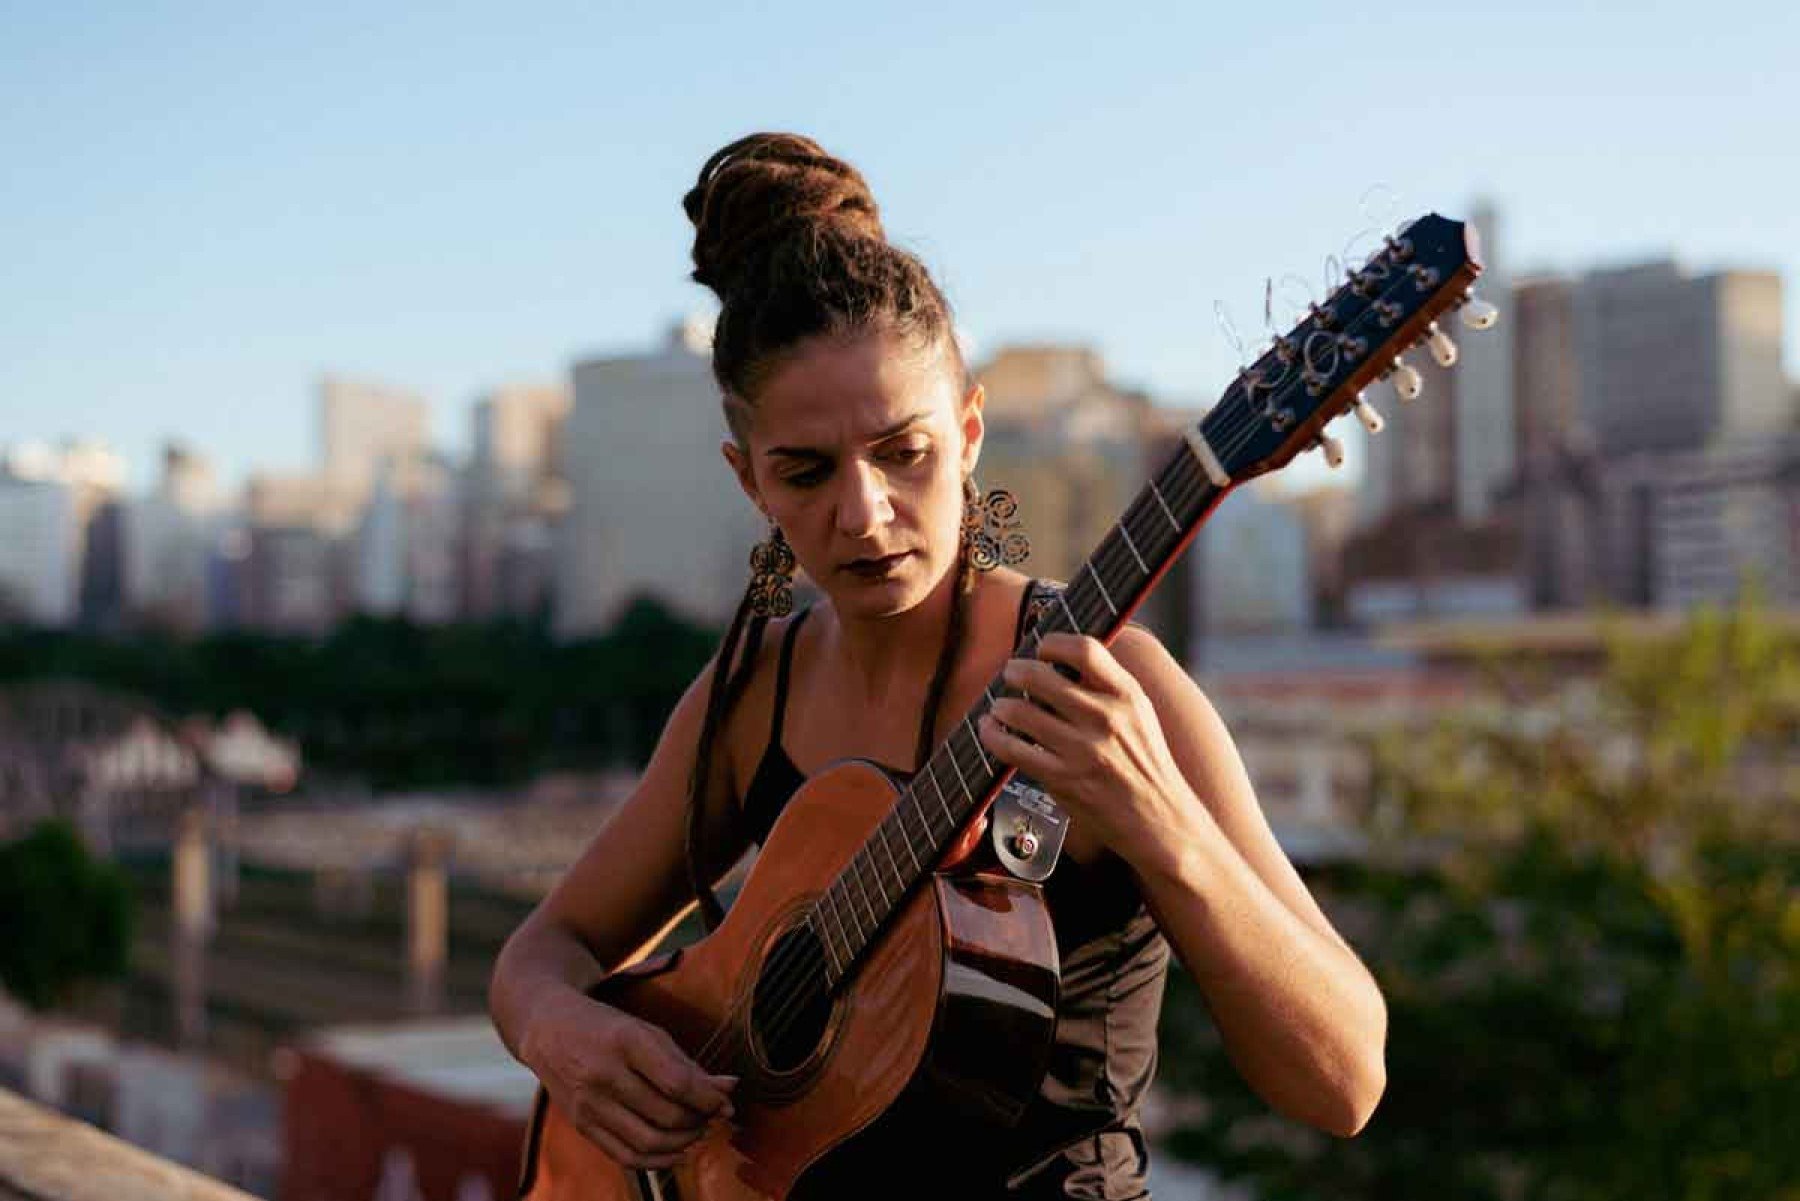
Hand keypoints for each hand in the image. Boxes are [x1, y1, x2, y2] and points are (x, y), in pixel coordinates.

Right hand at [521, 987, 736, 1170]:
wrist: (548, 1029)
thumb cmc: (608, 1028)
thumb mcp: (648, 1033)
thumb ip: (687, 1064)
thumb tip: (729, 1089)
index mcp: (627, 1042)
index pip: (677, 1083)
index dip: (709, 1100)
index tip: (726, 1104)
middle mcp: (605, 1075)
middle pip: (666, 1115)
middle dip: (699, 1121)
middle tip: (712, 1117)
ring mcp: (590, 1104)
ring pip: (648, 1141)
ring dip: (683, 1143)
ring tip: (697, 1131)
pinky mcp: (581, 1125)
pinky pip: (625, 1156)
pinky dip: (658, 1161)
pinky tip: (677, 1153)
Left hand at [977, 631, 1197, 870]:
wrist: (1158, 818)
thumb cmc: (1144, 762)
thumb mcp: (1139, 712)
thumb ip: (1106, 684)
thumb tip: (1060, 656)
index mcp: (1127, 695)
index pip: (1084, 650)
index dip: (1053, 643)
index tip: (1042, 650)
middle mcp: (1105, 719)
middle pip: (1040, 676)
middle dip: (1016, 670)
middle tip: (1011, 673)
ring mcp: (1083, 750)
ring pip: (1019, 712)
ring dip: (1001, 705)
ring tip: (1002, 706)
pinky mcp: (1063, 779)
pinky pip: (1012, 749)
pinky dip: (993, 735)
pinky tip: (992, 730)